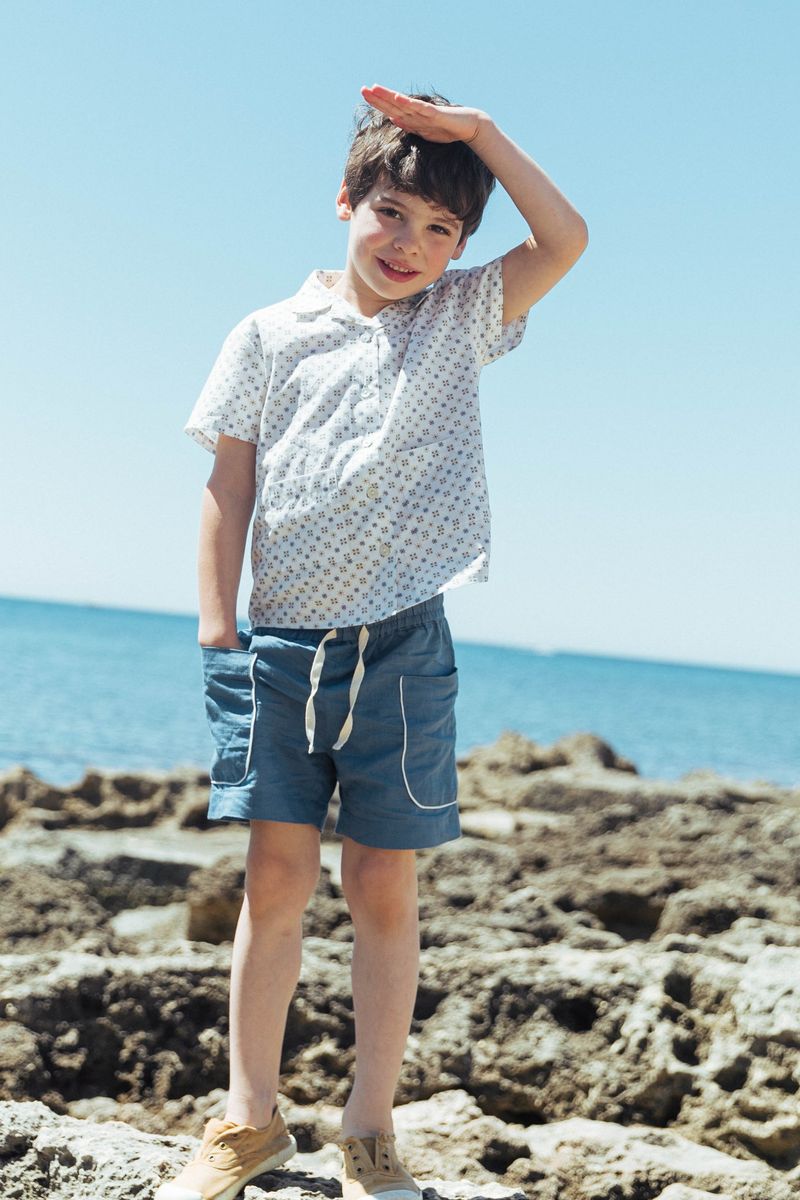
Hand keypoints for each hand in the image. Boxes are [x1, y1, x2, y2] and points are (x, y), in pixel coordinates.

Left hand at [361, 84, 485, 145]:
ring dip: (389, 96)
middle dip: (378, 97)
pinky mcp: (435, 114)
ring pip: (403, 103)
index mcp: (412, 116)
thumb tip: (393, 118)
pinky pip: (420, 108)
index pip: (391, 108)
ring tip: (375, 89)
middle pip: (393, 104)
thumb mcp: (423, 131)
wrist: (468, 127)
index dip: (378, 103)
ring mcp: (425, 112)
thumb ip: (408, 124)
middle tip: (362, 89)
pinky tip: (398, 98)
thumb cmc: (446, 129)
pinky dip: (408, 103)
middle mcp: (416, 111)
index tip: (364, 95)